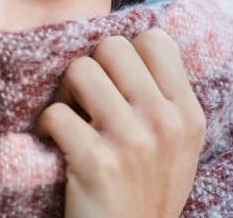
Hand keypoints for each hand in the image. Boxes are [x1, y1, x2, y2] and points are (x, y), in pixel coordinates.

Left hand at [36, 28, 206, 217]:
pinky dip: (45, 126)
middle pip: (111, 47)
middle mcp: (164, 121)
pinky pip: (55, 112)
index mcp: (187, 113)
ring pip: (79, 70)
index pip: (155, 40)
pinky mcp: (96, 161)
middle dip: (90, 68)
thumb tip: (122, 51)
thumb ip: (160, 100)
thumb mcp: (175, 146)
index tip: (113, 81)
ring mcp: (131, 140)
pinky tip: (55, 143)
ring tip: (69, 120)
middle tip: (84, 99)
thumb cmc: (143, 191)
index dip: (125, 54)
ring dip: (64, 94)